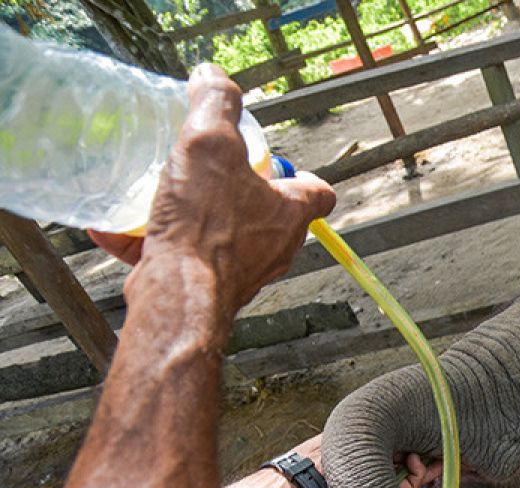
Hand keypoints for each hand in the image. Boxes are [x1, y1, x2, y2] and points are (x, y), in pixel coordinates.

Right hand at [91, 65, 334, 332]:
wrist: (179, 295)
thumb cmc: (205, 226)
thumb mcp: (211, 143)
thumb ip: (216, 103)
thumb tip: (213, 77)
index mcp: (291, 212)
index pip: (318, 192)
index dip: (301, 174)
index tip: (273, 161)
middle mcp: (276, 246)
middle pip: (267, 211)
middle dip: (236, 189)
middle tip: (205, 170)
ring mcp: (243, 271)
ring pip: (221, 235)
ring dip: (191, 215)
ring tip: (160, 196)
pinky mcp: (207, 287)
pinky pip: (181, 258)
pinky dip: (152, 243)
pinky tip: (117, 230)